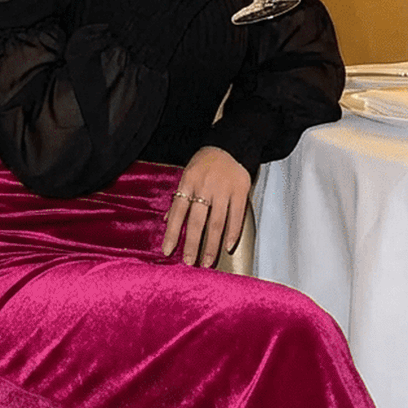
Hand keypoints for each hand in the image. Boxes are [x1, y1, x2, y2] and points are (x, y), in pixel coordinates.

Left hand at [162, 145, 251, 267]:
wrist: (231, 143)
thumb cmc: (206, 162)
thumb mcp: (188, 175)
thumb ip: (179, 198)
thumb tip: (166, 221)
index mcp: (188, 183)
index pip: (178, 212)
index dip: (172, 233)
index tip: (168, 251)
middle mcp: (205, 187)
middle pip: (197, 221)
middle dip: (192, 244)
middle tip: (189, 263)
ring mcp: (224, 189)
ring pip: (217, 222)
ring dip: (212, 245)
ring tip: (207, 262)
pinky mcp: (240, 190)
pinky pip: (237, 215)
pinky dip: (233, 232)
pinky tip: (228, 246)